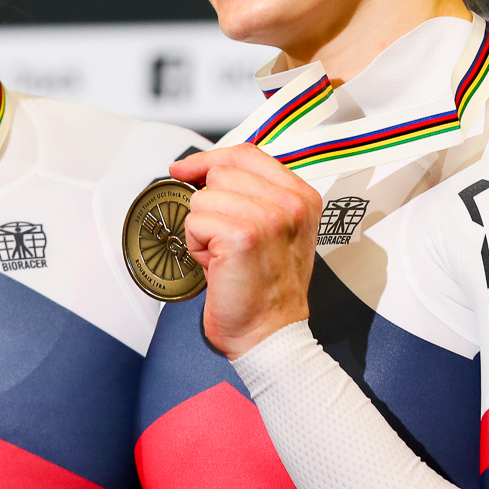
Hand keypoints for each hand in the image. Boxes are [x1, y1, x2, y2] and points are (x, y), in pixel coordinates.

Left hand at [171, 145, 320, 360]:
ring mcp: (268, 218)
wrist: (269, 334)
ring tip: (223, 256)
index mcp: (301, 197)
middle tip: (226, 241)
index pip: (247, 153)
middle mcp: (290, 204)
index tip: (186, 170)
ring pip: (203, 198)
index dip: (209, 159)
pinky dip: (196, 246)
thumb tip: (203, 171)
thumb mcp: (276, 230)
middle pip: (221, 173)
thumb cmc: (267, 289)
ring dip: (202, 228)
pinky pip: (195, 222)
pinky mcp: (242, 236)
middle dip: (210, 206)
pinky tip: (217, 265)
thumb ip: (254, 195)